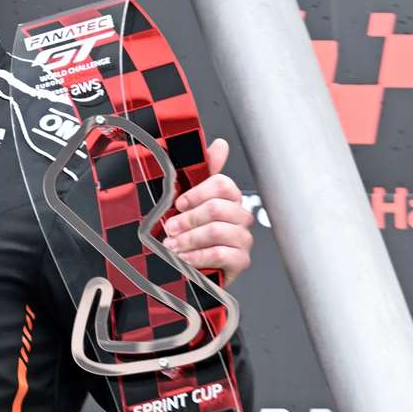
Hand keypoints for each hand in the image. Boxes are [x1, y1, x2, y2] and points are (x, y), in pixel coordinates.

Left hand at [160, 138, 254, 284]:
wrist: (186, 266)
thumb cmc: (186, 230)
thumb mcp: (186, 200)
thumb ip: (201, 172)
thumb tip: (220, 145)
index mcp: (228, 197)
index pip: (223, 184)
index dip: (198, 192)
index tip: (178, 203)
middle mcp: (240, 216)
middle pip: (218, 208)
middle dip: (188, 219)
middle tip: (169, 228)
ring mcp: (243, 239)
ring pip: (218, 231)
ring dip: (189, 239)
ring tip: (172, 246)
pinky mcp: (241, 261)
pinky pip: (223, 253)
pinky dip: (199, 256)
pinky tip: (185, 259)